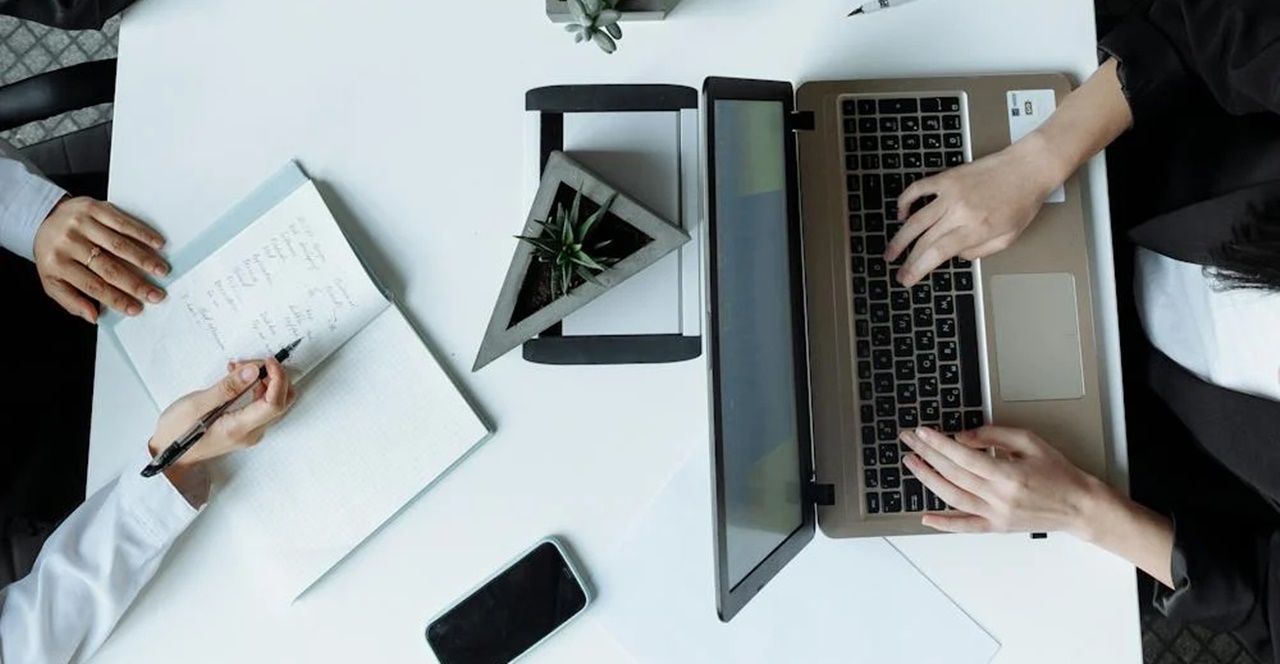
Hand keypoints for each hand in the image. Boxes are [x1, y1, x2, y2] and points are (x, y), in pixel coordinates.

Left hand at [33, 197, 169, 322]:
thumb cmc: (54, 254)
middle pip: (108, 268)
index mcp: (57, 264)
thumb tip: (94, 317)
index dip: (117, 299)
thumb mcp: (53, 281)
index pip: (93, 286)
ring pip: (118, 245)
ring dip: (144, 259)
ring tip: (162, 271)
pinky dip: (142, 233)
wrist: (43, 218)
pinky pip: (122, 222)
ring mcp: (81, 223)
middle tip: (156, 294)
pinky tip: (157, 243)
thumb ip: (71, 301)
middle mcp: (68, 242)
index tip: (137, 308)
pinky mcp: (93, 207)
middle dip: (136, 284)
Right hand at [150, 358, 296, 472]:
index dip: (278, 378)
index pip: (275, 403)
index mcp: (239, 428)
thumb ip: (227, 388)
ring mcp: (251, 431)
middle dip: (272, 376)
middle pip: (281, 401)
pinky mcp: (247, 426)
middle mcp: (251, 432)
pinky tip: (238, 378)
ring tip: (238, 368)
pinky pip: (262, 404)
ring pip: (274, 401)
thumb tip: (253, 372)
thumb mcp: (196, 405)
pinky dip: (257, 387)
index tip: (268, 362)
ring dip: (264, 380)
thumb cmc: (177, 433)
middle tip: (249, 364)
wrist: (169, 455)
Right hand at [886, 138, 1060, 286]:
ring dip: (899, 238)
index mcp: (975, 229)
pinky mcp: (947, 178)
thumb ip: (979, 251)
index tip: (907, 278)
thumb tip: (955, 255)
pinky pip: (918, 189)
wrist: (1028, 167)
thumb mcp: (1008, 238)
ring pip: (915, 219)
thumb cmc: (1022, 201)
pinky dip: (905, 201)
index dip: (917, 269)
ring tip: (891, 251)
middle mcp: (960, 211)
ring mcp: (951, 193)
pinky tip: (901, 213)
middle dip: (908, 260)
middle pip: (924, 241)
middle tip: (899, 271)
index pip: (937, 254)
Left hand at [899, 426, 1106, 534]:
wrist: (1078, 505)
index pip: (963, 456)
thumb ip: (994, 435)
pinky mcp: (996, 527)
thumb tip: (961, 437)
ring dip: (927, 480)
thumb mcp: (1029, 442)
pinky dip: (944, 523)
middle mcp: (999, 497)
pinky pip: (965, 526)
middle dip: (927, 455)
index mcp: (1008, 474)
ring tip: (911, 463)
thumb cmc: (1057, 472)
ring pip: (952, 497)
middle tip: (909, 441)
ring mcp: (996, 514)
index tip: (922, 432)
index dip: (939, 443)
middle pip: (953, 474)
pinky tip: (925, 516)